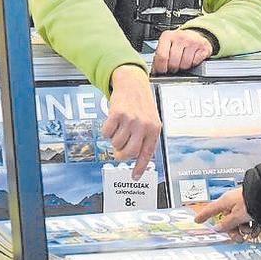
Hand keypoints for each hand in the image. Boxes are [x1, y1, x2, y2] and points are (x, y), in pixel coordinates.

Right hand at [102, 65, 161, 179]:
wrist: (132, 83)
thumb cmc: (141, 103)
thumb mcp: (151, 120)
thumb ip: (145, 138)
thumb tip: (135, 158)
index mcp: (154, 129)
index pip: (147, 154)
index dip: (140, 167)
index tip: (134, 176)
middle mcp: (143, 125)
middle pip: (129, 152)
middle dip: (121, 154)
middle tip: (119, 151)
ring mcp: (130, 120)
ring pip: (116, 143)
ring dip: (114, 139)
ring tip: (119, 129)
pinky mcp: (117, 114)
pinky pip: (106, 133)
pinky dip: (106, 131)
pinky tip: (112, 122)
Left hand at [153, 29, 213, 73]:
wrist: (195, 34)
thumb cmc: (179, 42)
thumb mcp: (166, 45)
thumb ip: (159, 56)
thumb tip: (154, 71)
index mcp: (167, 36)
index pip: (162, 56)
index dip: (161, 67)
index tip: (161, 71)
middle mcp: (180, 37)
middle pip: (173, 62)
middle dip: (172, 69)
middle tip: (173, 67)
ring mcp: (192, 41)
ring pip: (184, 64)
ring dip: (182, 67)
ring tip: (181, 62)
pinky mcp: (203, 46)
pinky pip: (195, 63)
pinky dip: (192, 64)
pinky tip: (190, 59)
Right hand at [193, 187, 256, 240]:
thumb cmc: (252, 200)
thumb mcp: (237, 216)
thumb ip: (226, 223)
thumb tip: (217, 228)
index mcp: (225, 201)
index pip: (210, 209)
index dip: (203, 215)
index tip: (197, 220)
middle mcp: (232, 202)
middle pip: (227, 220)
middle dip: (233, 231)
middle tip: (238, 238)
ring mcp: (242, 205)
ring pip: (238, 221)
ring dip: (244, 229)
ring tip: (250, 232)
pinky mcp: (252, 207)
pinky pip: (248, 220)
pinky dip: (252, 227)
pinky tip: (256, 231)